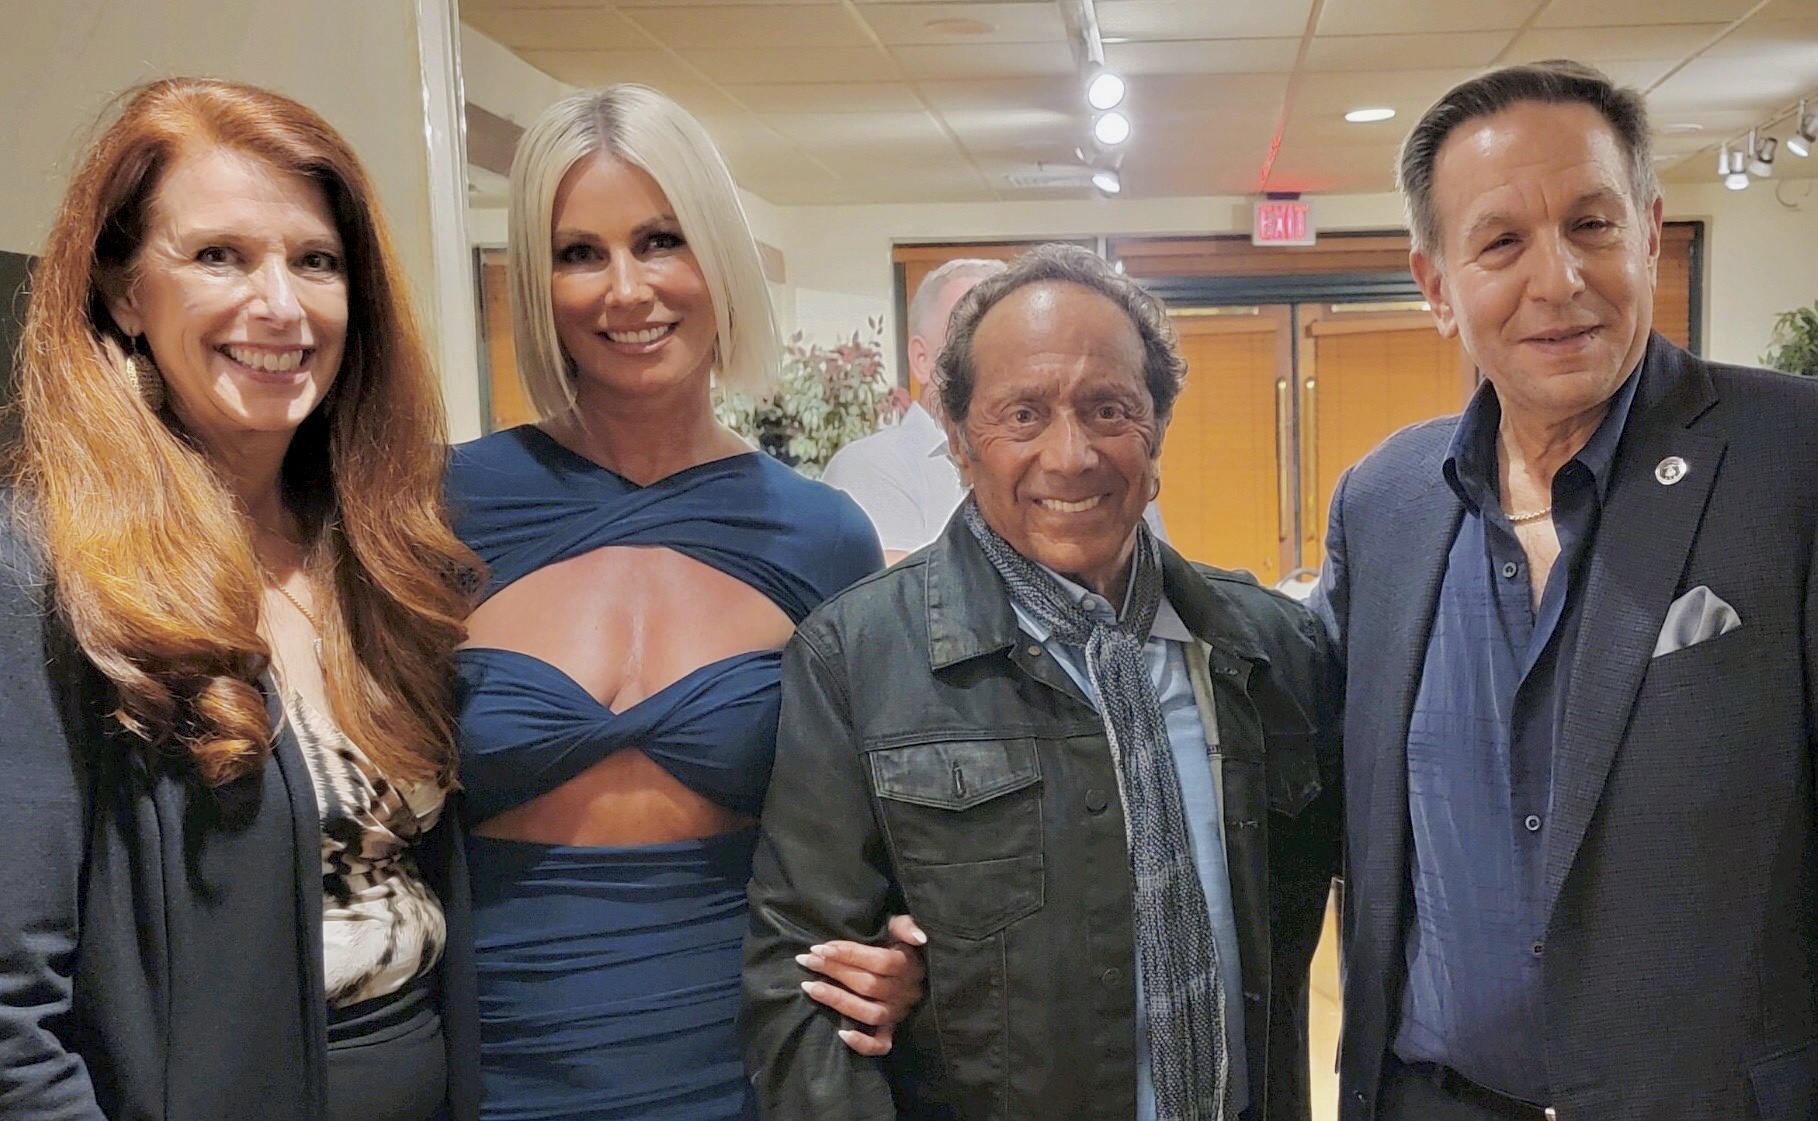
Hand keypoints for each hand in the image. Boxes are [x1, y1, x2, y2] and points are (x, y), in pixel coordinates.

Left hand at [797, 913, 927, 1056]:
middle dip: (833, 971)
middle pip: (867, 985)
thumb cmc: (899, 944)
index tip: (820, 948)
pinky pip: (881, 1044)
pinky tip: (841, 1034)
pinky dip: (862, 1043)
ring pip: (869, 1013)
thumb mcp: (901, 928)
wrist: (915, 970)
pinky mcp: (893, 1030)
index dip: (848, 954)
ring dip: (837, 1000)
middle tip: (807, 961)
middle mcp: (906, 992)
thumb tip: (917, 937)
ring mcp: (899, 1013)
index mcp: (909, 965)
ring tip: (809, 987)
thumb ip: (906, 926)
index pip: (879, 962)